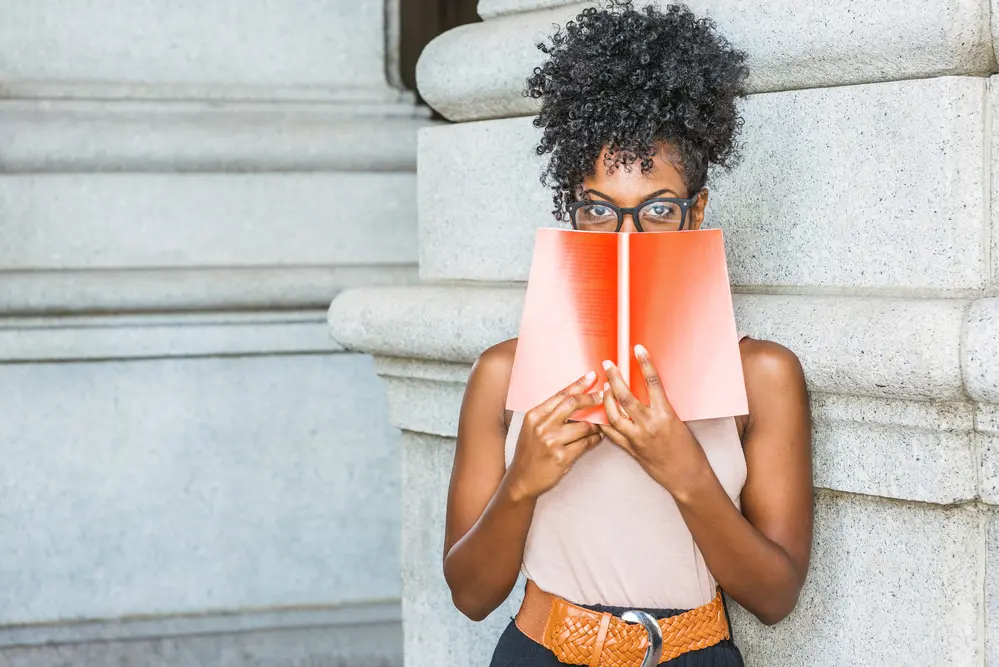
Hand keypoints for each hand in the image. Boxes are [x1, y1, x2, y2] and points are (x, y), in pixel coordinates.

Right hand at [506, 371, 603, 500]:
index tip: (591, 377)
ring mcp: (552, 442)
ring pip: (584, 426)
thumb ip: (549, 415)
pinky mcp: (562, 457)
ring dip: (596, 425)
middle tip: (601, 396)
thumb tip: (573, 400)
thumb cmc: (529, 452)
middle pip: (572, 404)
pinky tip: (597, 438)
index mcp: (534, 415)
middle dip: (590, 398)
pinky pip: (586, 443)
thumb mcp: (532, 428)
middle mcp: (542, 426)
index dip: (578, 385)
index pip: (560, 395)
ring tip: (599, 426)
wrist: (522, 479)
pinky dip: (595, 440)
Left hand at [600, 345, 709, 494]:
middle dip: (614, 378)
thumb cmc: (688, 449)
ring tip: (603, 387)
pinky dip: (603, 421)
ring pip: (613, 414)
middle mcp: (649, 425)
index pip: (652, 382)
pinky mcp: (630, 449)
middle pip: (625, 396)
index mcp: (665, 414)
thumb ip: (660, 406)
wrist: (687, 476)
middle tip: (608, 364)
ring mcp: (636, 438)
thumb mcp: (678, 421)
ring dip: (605, 398)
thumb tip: (647, 388)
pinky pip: (611, 433)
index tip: (637, 349)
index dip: (644, 363)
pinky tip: (599, 412)